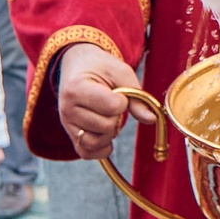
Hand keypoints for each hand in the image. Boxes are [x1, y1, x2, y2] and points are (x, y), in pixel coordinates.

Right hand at [56, 41, 150, 159]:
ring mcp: (67, 124)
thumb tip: (152, 119)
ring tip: (107, 116)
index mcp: (77, 88)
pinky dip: (101, 149)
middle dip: (117, 116)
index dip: (123, 101)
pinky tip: (107, 135)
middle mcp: (67, 109)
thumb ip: (138, 97)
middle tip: (111, 103)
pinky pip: (87, 153)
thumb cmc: (101, 67)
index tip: (117, 92)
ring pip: (96, 142)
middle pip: (107, 126)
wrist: (77, 65)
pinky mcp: (71, 135)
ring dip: (110, 132)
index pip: (112, 107)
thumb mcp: (121, 73)